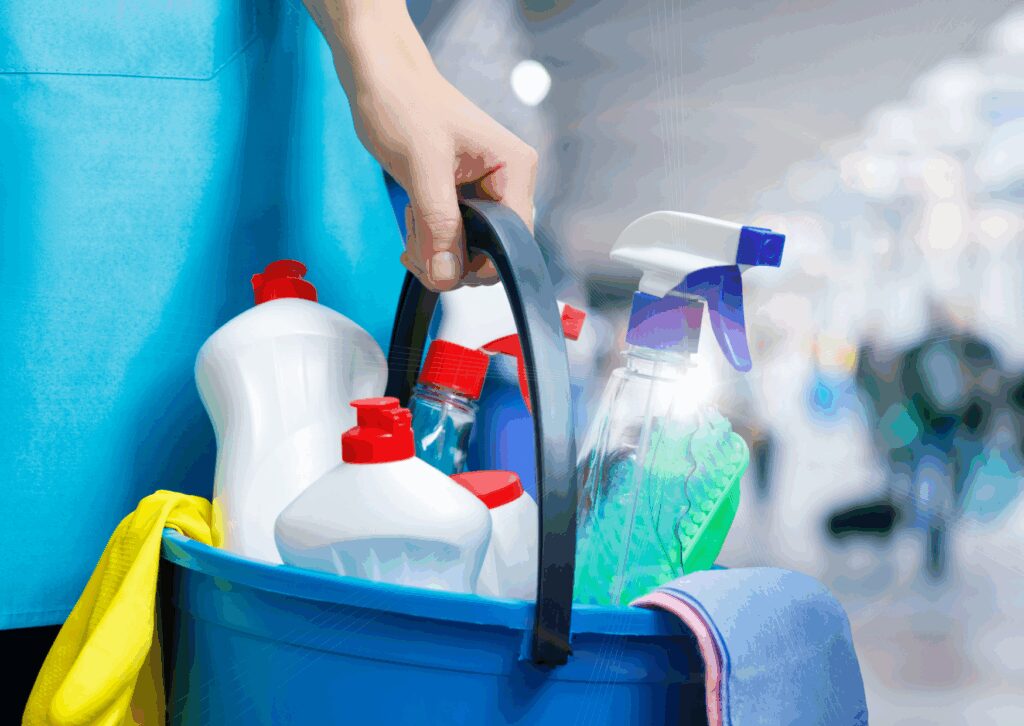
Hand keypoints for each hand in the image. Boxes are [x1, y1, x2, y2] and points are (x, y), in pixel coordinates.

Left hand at [305, 0, 537, 291]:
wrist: (379, 77)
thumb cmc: (403, 103)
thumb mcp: (421, 166)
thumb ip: (438, 224)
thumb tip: (447, 277)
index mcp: (515, 169)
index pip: (514, 241)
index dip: (478, 261)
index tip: (437, 261)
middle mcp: (508, 182)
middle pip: (494, 251)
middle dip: (451, 258)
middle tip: (415, 244)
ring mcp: (487, 191)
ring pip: (471, 250)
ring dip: (436, 251)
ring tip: (410, 224)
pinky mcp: (464, 197)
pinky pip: (455, 238)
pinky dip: (431, 242)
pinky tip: (412, 223)